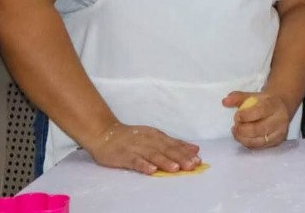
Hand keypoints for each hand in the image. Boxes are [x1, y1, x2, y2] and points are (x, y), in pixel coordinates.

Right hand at [83, 121, 199, 174]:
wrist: (105, 134)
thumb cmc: (132, 137)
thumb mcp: (155, 137)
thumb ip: (174, 144)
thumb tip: (195, 149)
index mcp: (157, 136)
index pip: (174, 144)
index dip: (186, 152)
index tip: (198, 160)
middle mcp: (149, 140)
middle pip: (166, 149)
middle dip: (180, 157)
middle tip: (192, 165)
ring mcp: (136, 147)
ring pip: (153, 155)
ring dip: (165, 161)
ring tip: (176, 168)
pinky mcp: (124, 155)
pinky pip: (134, 161)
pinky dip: (144, 165)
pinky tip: (152, 170)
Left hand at [223, 91, 290, 148]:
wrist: (280, 108)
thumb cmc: (263, 102)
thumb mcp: (252, 96)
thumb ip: (238, 98)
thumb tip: (225, 101)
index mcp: (274, 105)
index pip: (260, 111)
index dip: (245, 116)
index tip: (236, 116)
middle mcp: (280, 119)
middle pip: (258, 129)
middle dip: (242, 129)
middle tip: (235, 125)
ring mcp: (279, 132)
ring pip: (258, 141)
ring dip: (243, 138)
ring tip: (237, 132)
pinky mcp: (277, 142)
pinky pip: (259, 147)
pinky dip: (248, 143)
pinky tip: (242, 137)